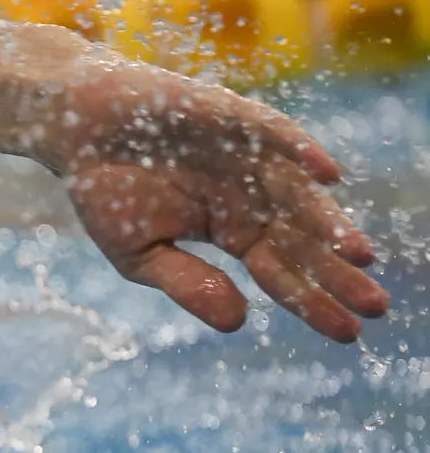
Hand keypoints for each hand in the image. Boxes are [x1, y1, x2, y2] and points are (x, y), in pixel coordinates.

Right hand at [50, 62, 387, 342]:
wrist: (77, 127)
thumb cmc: (105, 189)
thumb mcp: (139, 254)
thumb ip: (187, 284)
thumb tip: (240, 322)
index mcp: (230, 229)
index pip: (281, 271)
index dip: (313, 302)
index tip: (349, 335)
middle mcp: (249, 194)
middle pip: (303, 239)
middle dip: (339, 271)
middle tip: (376, 306)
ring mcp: (246, 156)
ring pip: (299, 194)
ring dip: (329, 223)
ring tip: (358, 254)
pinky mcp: (232, 118)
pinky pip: (274, 134)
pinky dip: (300, 152)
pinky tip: (327, 176)